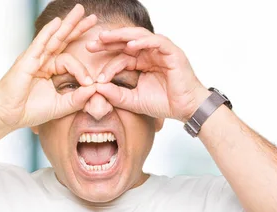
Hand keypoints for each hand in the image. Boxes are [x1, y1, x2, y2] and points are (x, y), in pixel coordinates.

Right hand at [0, 4, 97, 130]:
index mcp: (50, 71)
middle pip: (63, 41)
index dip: (83, 71)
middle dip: (78, 28)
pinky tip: (58, 22)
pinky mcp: (27, 61)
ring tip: (80, 11)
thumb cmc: (30, 111)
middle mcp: (43, 62)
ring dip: (68, 24)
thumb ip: (77, 99)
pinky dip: (49, 32)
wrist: (8, 116)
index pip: (71, 62)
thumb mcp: (60, 106)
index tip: (90, 83)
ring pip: (54, 38)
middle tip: (93, 17)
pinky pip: (40, 43)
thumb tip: (95, 89)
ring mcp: (35, 59)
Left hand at [86, 28, 210, 121]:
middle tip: (91, 44)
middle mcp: (150, 53)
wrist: (185, 109)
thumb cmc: (164, 103)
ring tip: (105, 38)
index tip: (91, 71)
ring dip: (121, 36)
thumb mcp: (134, 101)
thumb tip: (97, 89)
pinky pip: (155, 42)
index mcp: (142, 63)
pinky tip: (129, 46)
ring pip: (139, 37)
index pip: (120, 56)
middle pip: (126, 42)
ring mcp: (161, 51)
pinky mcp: (171, 52)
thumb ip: (116, 95)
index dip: (105, 60)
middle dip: (108, 42)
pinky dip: (142, 42)